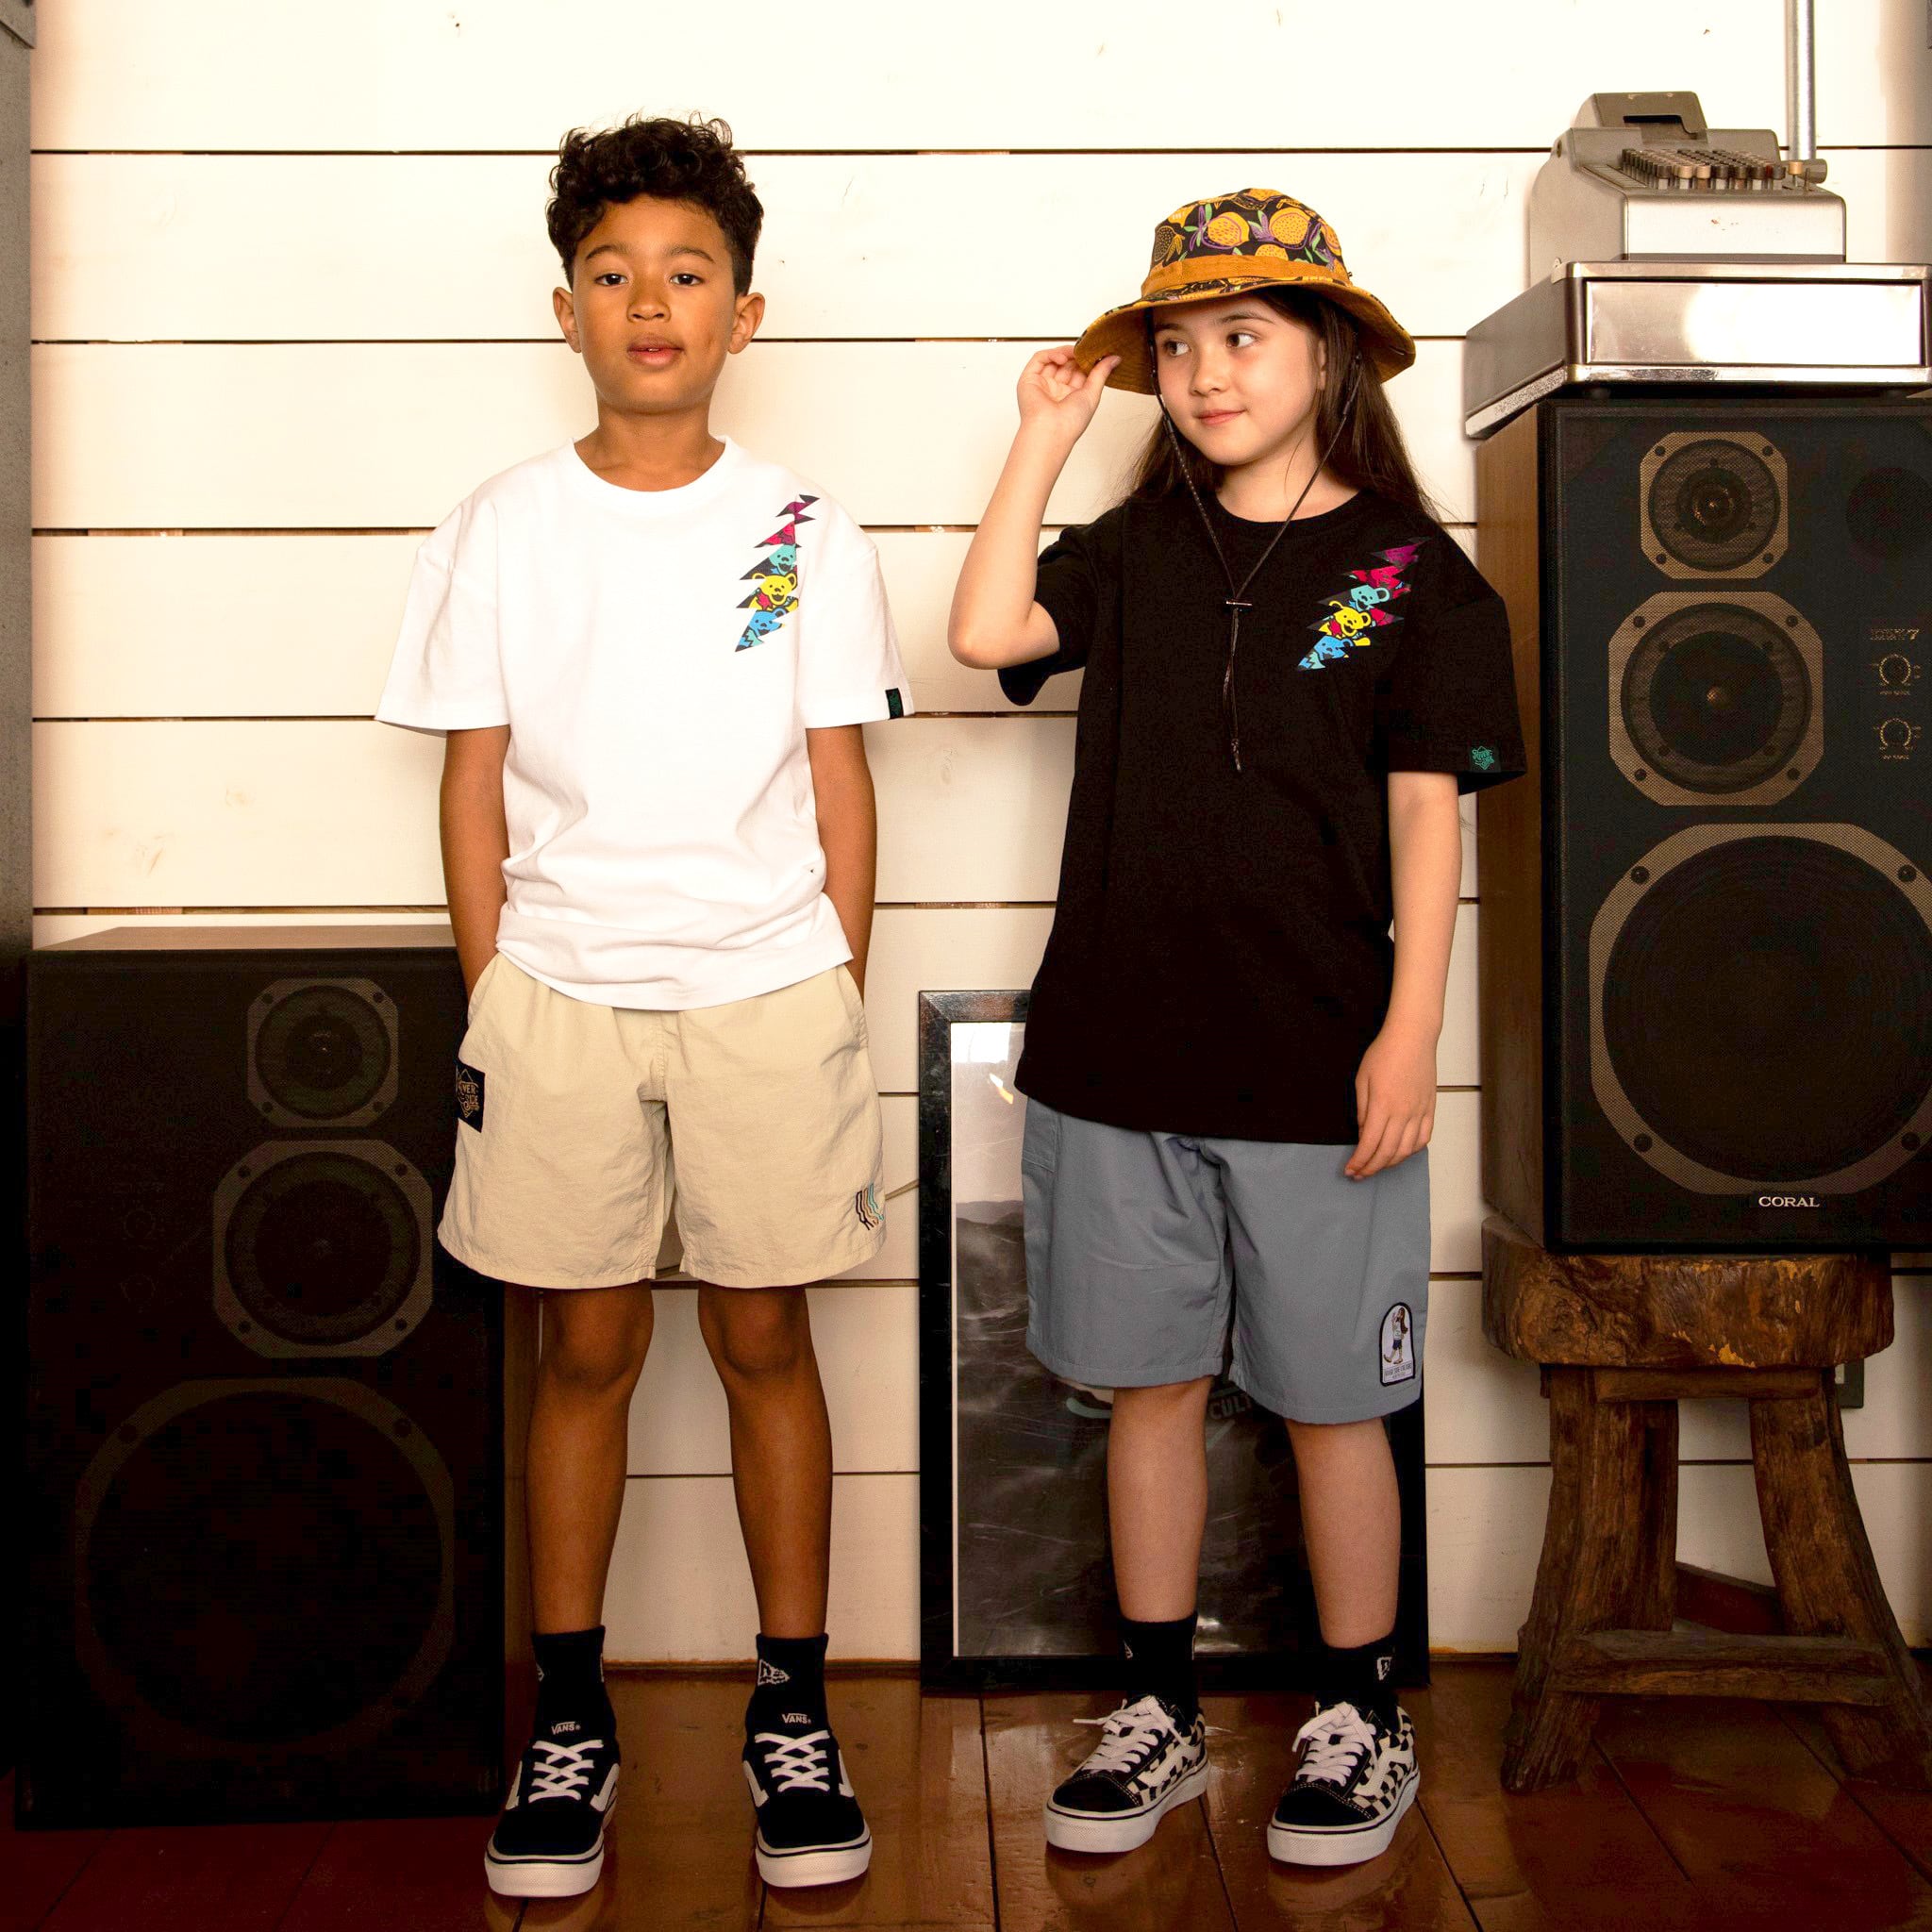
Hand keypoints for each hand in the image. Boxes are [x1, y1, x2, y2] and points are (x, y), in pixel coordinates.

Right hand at [1016, 346, 1118, 443]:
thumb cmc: (1070, 423)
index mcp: (1070, 396)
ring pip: (1053, 359)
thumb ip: (1101, 373)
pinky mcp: (1029, 380)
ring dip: (1065, 352)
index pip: (1079, 372)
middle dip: (1077, 355)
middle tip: (1088, 349)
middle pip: (1067, 364)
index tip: (1099, 353)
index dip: (1088, 362)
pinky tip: (1063, 357)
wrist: (1052, 431)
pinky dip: (1051, 353)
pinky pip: (1039, 359)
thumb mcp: (1092, 394)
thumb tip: (1114, 358)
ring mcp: (1042, 384)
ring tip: (1076, 352)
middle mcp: (1056, 390)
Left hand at [1347, 1021, 1436, 1179]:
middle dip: (1371, 1168)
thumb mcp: (1362, 1079)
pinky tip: (1400, 1153)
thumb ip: (1362, 1109)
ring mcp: (1419, 1112)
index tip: (1350, 1170)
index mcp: (1382, 1106)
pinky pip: (1423, 1138)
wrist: (1413, 1037)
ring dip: (1390, 1163)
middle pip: (1387, 1152)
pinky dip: (1411, 1151)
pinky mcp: (1430, 1109)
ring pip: (1406, 1150)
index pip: (1369, 1144)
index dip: (1359, 1161)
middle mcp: (1402, 1113)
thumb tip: (1362, 1133)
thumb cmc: (1384, 1053)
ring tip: (1377, 1166)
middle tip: (1359, 1174)